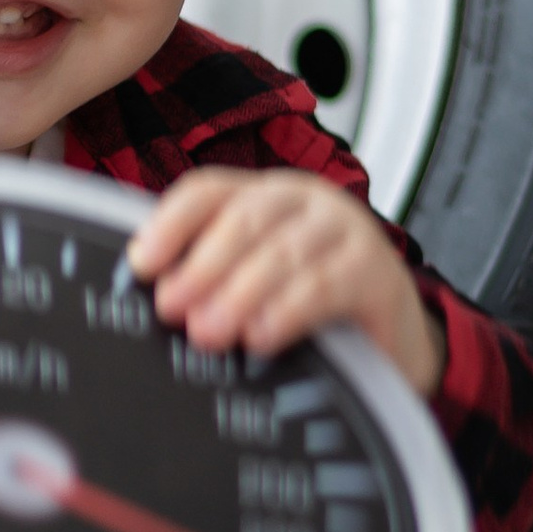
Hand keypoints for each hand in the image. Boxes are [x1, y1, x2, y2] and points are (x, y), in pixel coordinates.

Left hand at [129, 167, 443, 397]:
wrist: (392, 340)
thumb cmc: (315, 311)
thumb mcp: (256, 288)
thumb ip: (211, 284)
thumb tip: (155, 299)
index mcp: (265, 197)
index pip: (209, 191)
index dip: (171, 223)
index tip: (141, 264)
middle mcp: (303, 201)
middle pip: (245, 218)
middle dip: (202, 265)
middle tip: (173, 307)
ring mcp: (343, 228)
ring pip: (282, 251)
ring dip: (238, 293)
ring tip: (208, 331)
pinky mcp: (374, 268)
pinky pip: (324, 285)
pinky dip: (287, 309)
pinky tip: (262, 334)